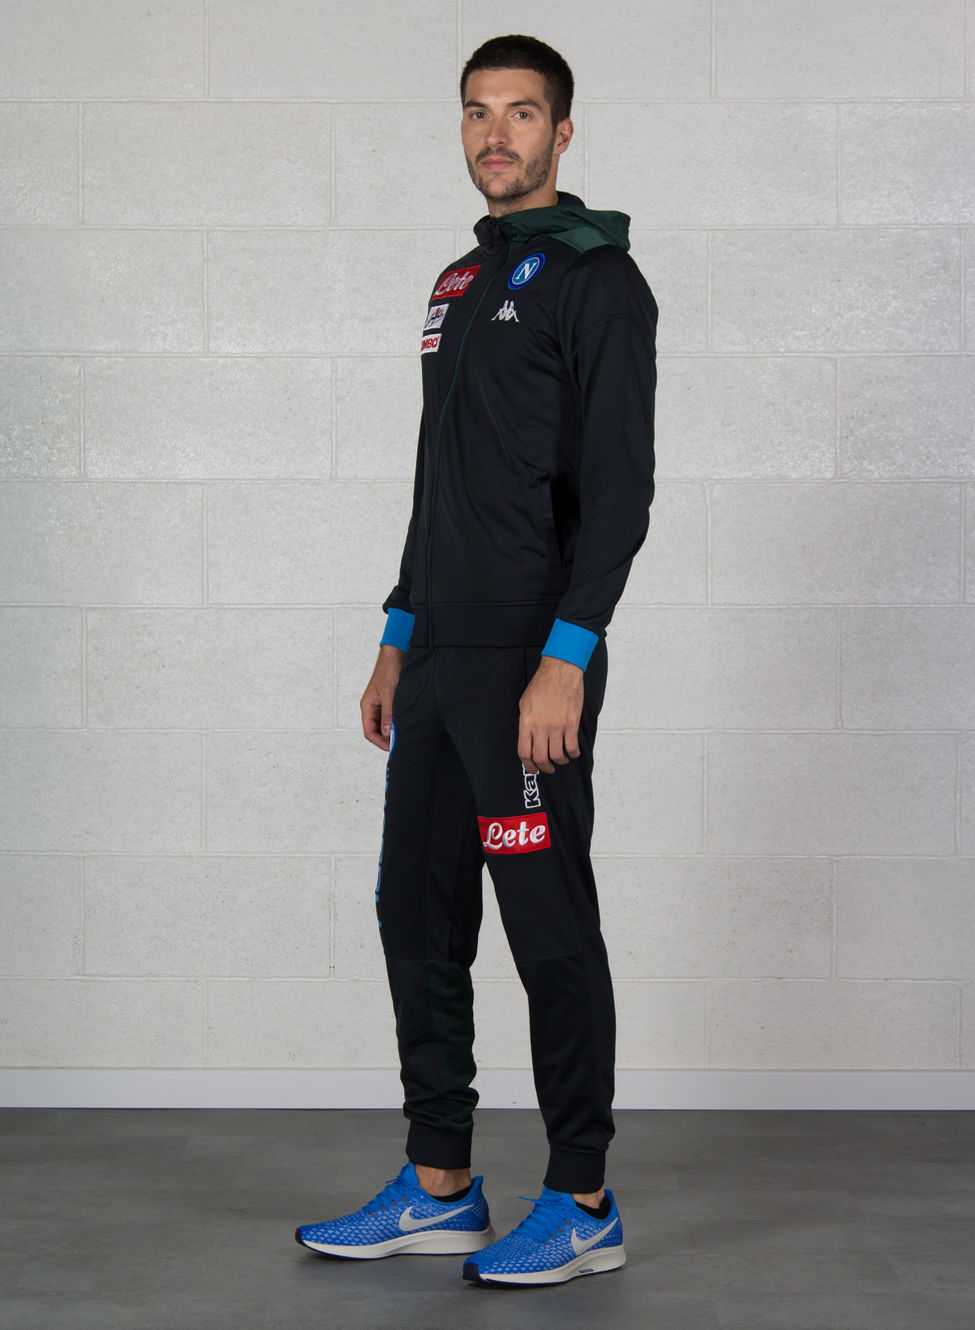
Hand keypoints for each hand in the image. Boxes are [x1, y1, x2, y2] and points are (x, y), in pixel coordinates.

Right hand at [360, 645, 403, 750]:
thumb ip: (388, 714)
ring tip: (403, 736)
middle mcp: (373, 707)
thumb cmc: (388, 670)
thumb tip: (387, 732)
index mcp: (367, 705)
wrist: (396, 654)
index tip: (391, 748)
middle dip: (386, 739)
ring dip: (393, 731)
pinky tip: (405, 724)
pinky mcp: (390, 701)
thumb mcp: (389, 694)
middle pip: (376, 730)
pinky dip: (397, 722)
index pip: (369, 731)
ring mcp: (381, 704)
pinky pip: (391, 716)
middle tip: (399, 744)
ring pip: (385, 724)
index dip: (379, 742)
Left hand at [518, 655, 583, 773]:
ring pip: (557, 755)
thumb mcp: (524, 703)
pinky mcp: (571, 724)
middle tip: (547, 768)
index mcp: (527, 723)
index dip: (528, 764)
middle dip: (544, 767)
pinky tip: (572, 752)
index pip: (524, 752)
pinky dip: (573, 753)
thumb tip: (528, 737)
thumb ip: (526, 722)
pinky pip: (572, 746)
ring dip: (559, 761)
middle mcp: (541, 727)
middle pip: (541, 757)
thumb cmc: (542, 684)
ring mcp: (557, 726)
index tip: (532, 768)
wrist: (560, 672)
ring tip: (561, 760)